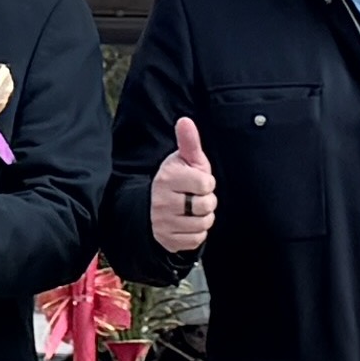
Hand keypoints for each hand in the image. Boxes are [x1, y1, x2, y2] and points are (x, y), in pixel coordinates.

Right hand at [149, 117, 217, 253]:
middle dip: (206, 201)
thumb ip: (188, 142)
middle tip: (195, 197)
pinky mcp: (168, 240)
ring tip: (192, 210)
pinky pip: (197, 239)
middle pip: (206, 205)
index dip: (207, 183)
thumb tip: (185, 120)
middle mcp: (162, 201)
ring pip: (203, 224)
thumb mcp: (183, 160)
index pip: (206, 184)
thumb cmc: (176, 181)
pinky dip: (197, 232)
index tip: (197, 181)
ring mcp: (164, 223)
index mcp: (168, 178)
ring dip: (203, 217)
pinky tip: (188, 223)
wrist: (153, 208)